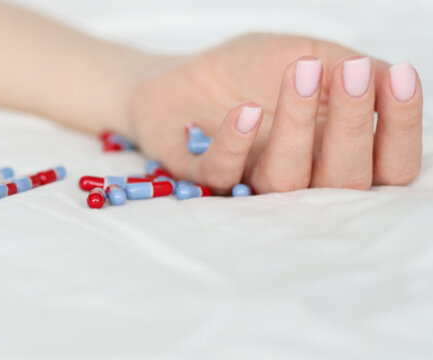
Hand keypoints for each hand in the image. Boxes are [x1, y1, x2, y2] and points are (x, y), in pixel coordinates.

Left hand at [127, 33, 421, 192]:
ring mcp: (252, 180)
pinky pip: (222, 175)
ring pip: (286, 181)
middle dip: (353, 125)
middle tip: (352, 74)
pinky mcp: (201, 177)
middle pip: (346, 180)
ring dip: (296, 127)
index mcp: (339, 151)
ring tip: (298, 73)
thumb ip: (352, 70)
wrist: (180, 73)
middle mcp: (303, 175)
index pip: (391, 163)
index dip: (401, 127)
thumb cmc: (250, 70)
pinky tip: (243, 110)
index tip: (400, 77)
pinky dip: (234, 144)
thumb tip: (390, 80)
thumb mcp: (310, 54)